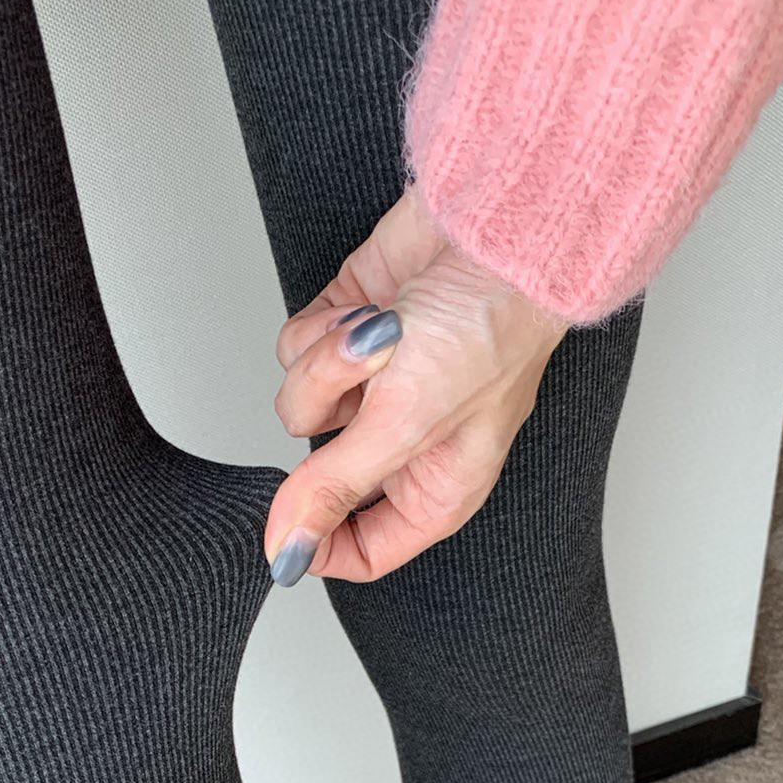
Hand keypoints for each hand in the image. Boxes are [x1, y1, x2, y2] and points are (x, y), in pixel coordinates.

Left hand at [263, 182, 570, 585]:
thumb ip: (334, 489)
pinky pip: (295, 352)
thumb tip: (287, 549)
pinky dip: (322, 328)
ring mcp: (371, 388)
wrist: (494, 230)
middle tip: (369, 393)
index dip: (320, 542)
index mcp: (433, 491)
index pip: (361, 552)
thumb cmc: (487, 331)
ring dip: (328, 366)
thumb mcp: (404, 426)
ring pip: (298, 404)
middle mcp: (400, 446)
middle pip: (317, 475)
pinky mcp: (343, 335)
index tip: (288, 522)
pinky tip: (366, 311)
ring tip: (384, 335)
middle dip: (332, 425)